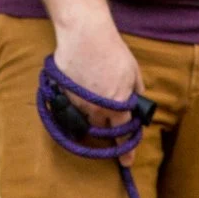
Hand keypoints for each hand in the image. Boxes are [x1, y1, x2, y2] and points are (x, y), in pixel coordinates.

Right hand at [53, 15, 143, 164]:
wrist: (85, 35)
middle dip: (108, 129)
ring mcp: (78, 103)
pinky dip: (77, 102)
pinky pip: (71, 107)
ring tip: (94, 97)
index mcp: (118, 105)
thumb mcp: (133, 71)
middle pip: (103, 129)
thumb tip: (136, 100)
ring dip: (92, 114)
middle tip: (110, 126)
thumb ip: (136, 90)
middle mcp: (97, 109)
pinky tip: (79, 89)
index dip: (127, 150)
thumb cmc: (113, 50)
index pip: (124, 133)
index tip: (126, 163)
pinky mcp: (63, 94)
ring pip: (86, 119)